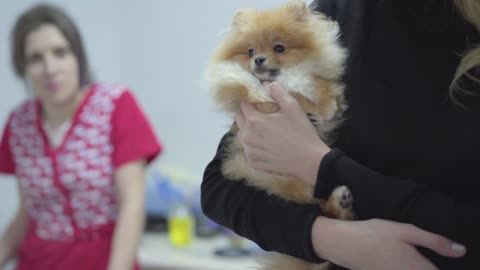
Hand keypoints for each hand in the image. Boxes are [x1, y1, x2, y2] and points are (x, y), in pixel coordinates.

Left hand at [235, 82, 330, 186]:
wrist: (308, 161)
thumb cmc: (301, 132)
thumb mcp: (292, 107)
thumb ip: (277, 92)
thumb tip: (266, 84)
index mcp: (253, 120)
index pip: (243, 104)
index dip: (250, 100)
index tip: (258, 102)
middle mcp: (246, 136)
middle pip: (239, 119)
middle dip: (247, 114)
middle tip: (263, 115)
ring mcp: (248, 151)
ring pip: (242, 135)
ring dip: (249, 130)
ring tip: (265, 131)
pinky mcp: (252, 162)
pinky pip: (248, 150)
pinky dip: (253, 146)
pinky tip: (267, 145)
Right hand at [312, 217, 465, 269]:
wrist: (342, 243)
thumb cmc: (374, 234)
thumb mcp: (406, 231)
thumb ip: (434, 242)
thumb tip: (460, 250)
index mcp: (418, 268)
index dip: (439, 264)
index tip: (434, 254)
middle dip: (424, 265)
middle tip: (410, 250)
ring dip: (412, 265)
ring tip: (398, 252)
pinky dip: (398, 266)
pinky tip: (389, 256)